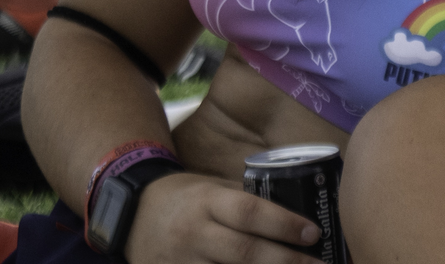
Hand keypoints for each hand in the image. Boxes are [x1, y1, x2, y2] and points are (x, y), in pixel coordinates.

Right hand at [126, 172, 323, 263]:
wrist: (130, 215)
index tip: (314, 233)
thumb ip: (247, 203)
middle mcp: (193, 233)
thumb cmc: (186, 198)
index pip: (249, 212)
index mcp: (207, 202)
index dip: (283, 225)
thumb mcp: (214, 189)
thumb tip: (295, 215)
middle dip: (285, 261)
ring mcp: (180, 263)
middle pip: (244, 252)